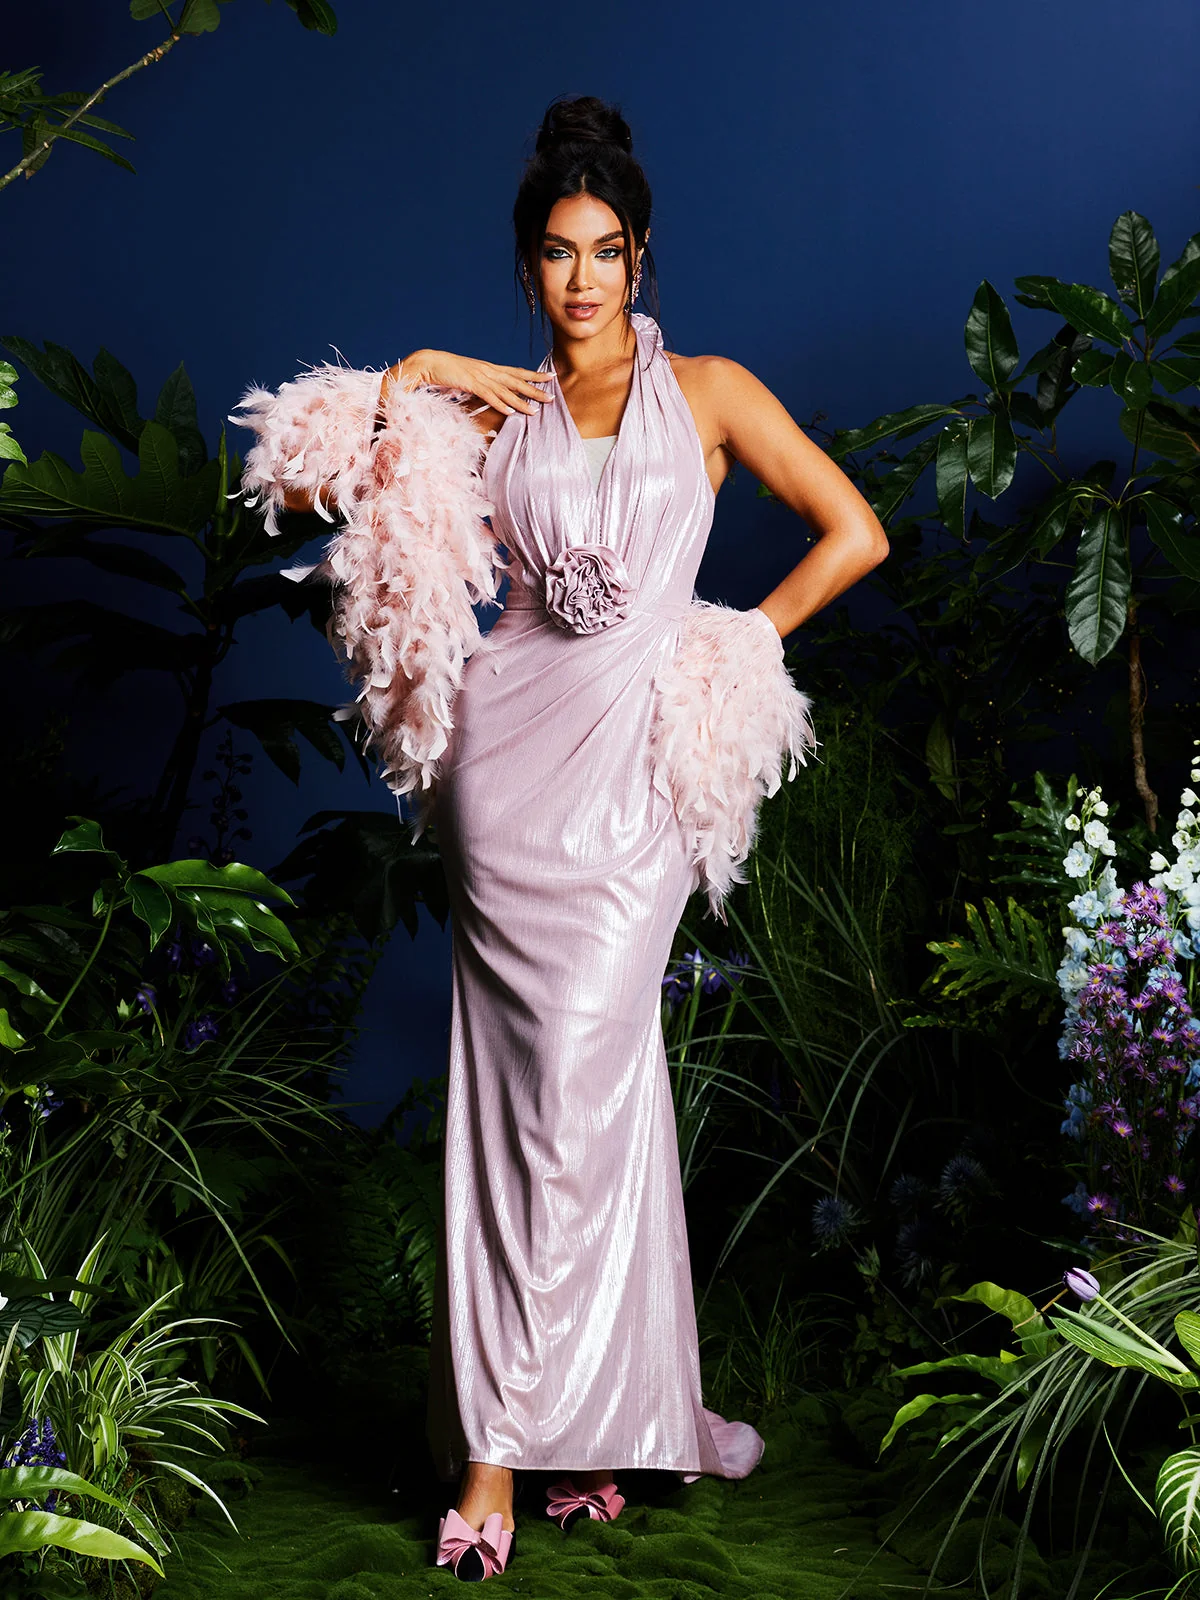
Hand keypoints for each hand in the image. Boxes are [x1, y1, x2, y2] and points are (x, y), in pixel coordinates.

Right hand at [381, 350, 554, 416]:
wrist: (427, 363)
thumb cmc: (445, 372)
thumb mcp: (467, 379)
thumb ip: (480, 386)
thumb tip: (489, 395)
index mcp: (487, 368)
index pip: (515, 372)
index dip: (532, 375)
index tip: (549, 377)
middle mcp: (487, 370)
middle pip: (516, 380)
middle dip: (535, 388)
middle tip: (553, 395)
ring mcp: (479, 376)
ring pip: (505, 390)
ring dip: (521, 400)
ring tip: (536, 410)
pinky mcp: (469, 383)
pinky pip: (488, 395)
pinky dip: (500, 403)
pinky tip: (511, 411)